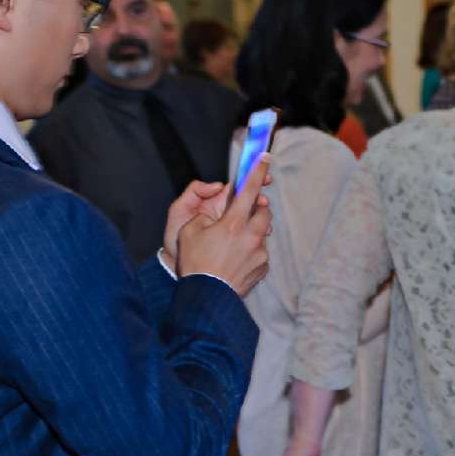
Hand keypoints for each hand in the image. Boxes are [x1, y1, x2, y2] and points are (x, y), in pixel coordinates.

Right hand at [175, 161, 271, 295]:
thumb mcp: (190, 231)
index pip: (249, 191)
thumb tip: (220, 212)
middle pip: (263, 213)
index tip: (265, 158)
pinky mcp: (263, 268)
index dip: (257, 172)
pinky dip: (250, 252)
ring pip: (262, 234)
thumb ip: (207, 215)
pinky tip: (234, 261)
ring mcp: (260, 253)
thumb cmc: (194, 263)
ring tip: (231, 246)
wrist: (206, 297)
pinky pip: (260, 253)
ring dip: (251, 234)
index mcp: (233, 224)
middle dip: (254, 210)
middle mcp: (251, 236)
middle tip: (239, 217)